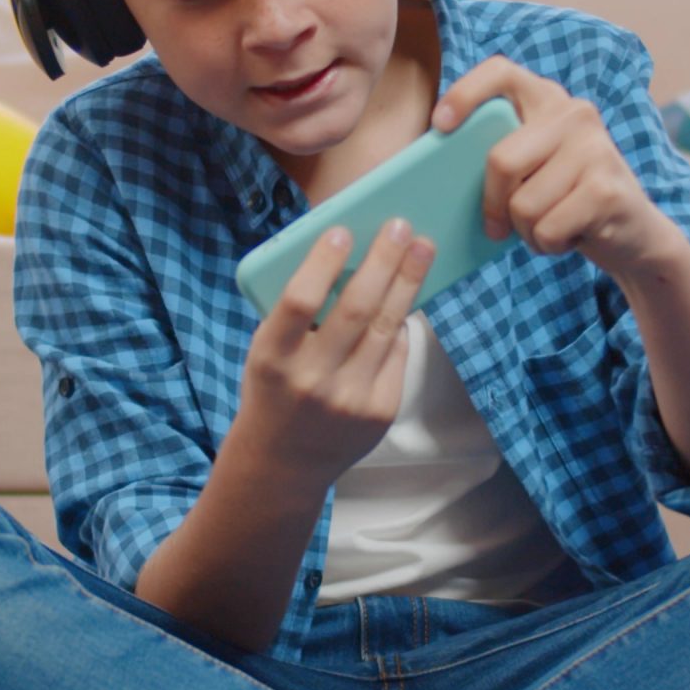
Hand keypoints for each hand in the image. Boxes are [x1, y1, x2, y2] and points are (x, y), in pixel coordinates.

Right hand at [234, 216, 437, 486]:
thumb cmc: (274, 390)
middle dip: (384, 262)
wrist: (282, 463)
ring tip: (422, 249)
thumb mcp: (267, 352)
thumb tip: (349, 257)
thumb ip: (297, 315)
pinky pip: (397, 355)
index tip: (343, 232)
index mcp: (273, 358)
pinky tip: (403, 302)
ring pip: (387, 328)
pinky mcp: (379, 412)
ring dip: (407, 282)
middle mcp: (312, 380)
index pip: (300, 302)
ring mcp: (350, 399)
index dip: (322, 264)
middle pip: (357, 309)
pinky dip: (399, 325)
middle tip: (402, 227)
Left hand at [431, 54, 682, 278]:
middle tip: (498, 225)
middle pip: (501, 161)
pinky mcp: (606, 189)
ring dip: (526, 231)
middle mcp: (574, 113)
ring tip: (549, 225)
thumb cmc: (564, 199)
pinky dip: (549, 245)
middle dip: (491, 204)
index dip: (464, 94)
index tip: (439, 126)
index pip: (500, 72)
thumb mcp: (532, 167)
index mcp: (547, 99)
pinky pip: (547, 228)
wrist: (634, 234)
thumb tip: (439, 176)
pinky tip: (570, 236)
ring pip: (522, 205)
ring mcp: (595, 148)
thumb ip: (500, 155)